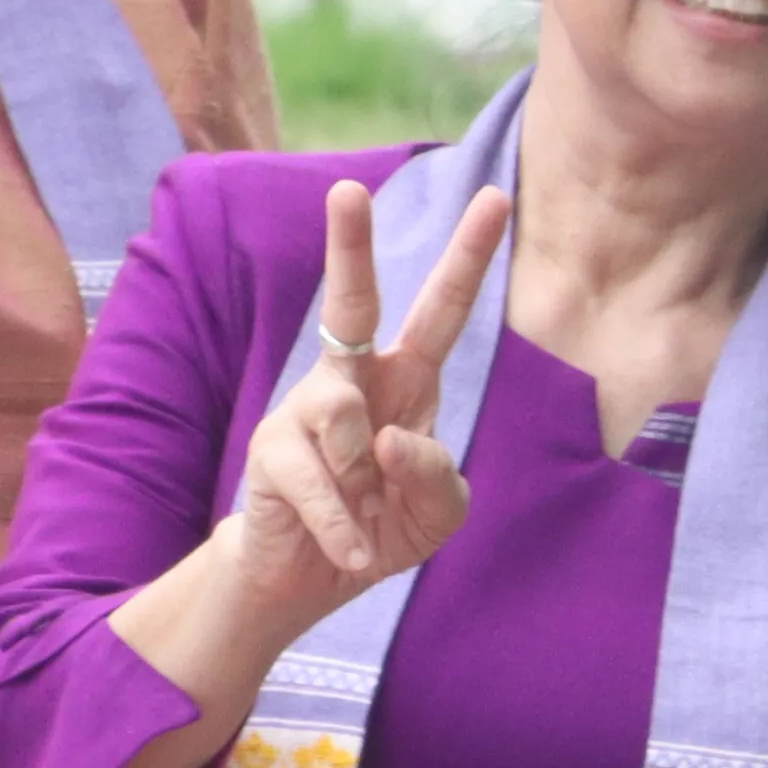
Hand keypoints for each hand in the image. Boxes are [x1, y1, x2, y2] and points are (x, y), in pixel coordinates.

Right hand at [208, 177, 508, 649]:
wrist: (309, 579)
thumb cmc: (381, 526)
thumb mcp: (439, 512)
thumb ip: (439, 476)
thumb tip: (389, 439)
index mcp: (407, 380)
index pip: (442, 310)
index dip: (468, 257)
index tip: (496, 197)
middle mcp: (353, 379)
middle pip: (351, 300)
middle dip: (349, 245)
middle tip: (346, 188)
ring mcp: (304, 409)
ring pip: (343, 414)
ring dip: (364, 480)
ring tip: (362, 510)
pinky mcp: (271, 450)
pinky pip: (318, 481)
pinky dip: (345, 529)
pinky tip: (351, 551)